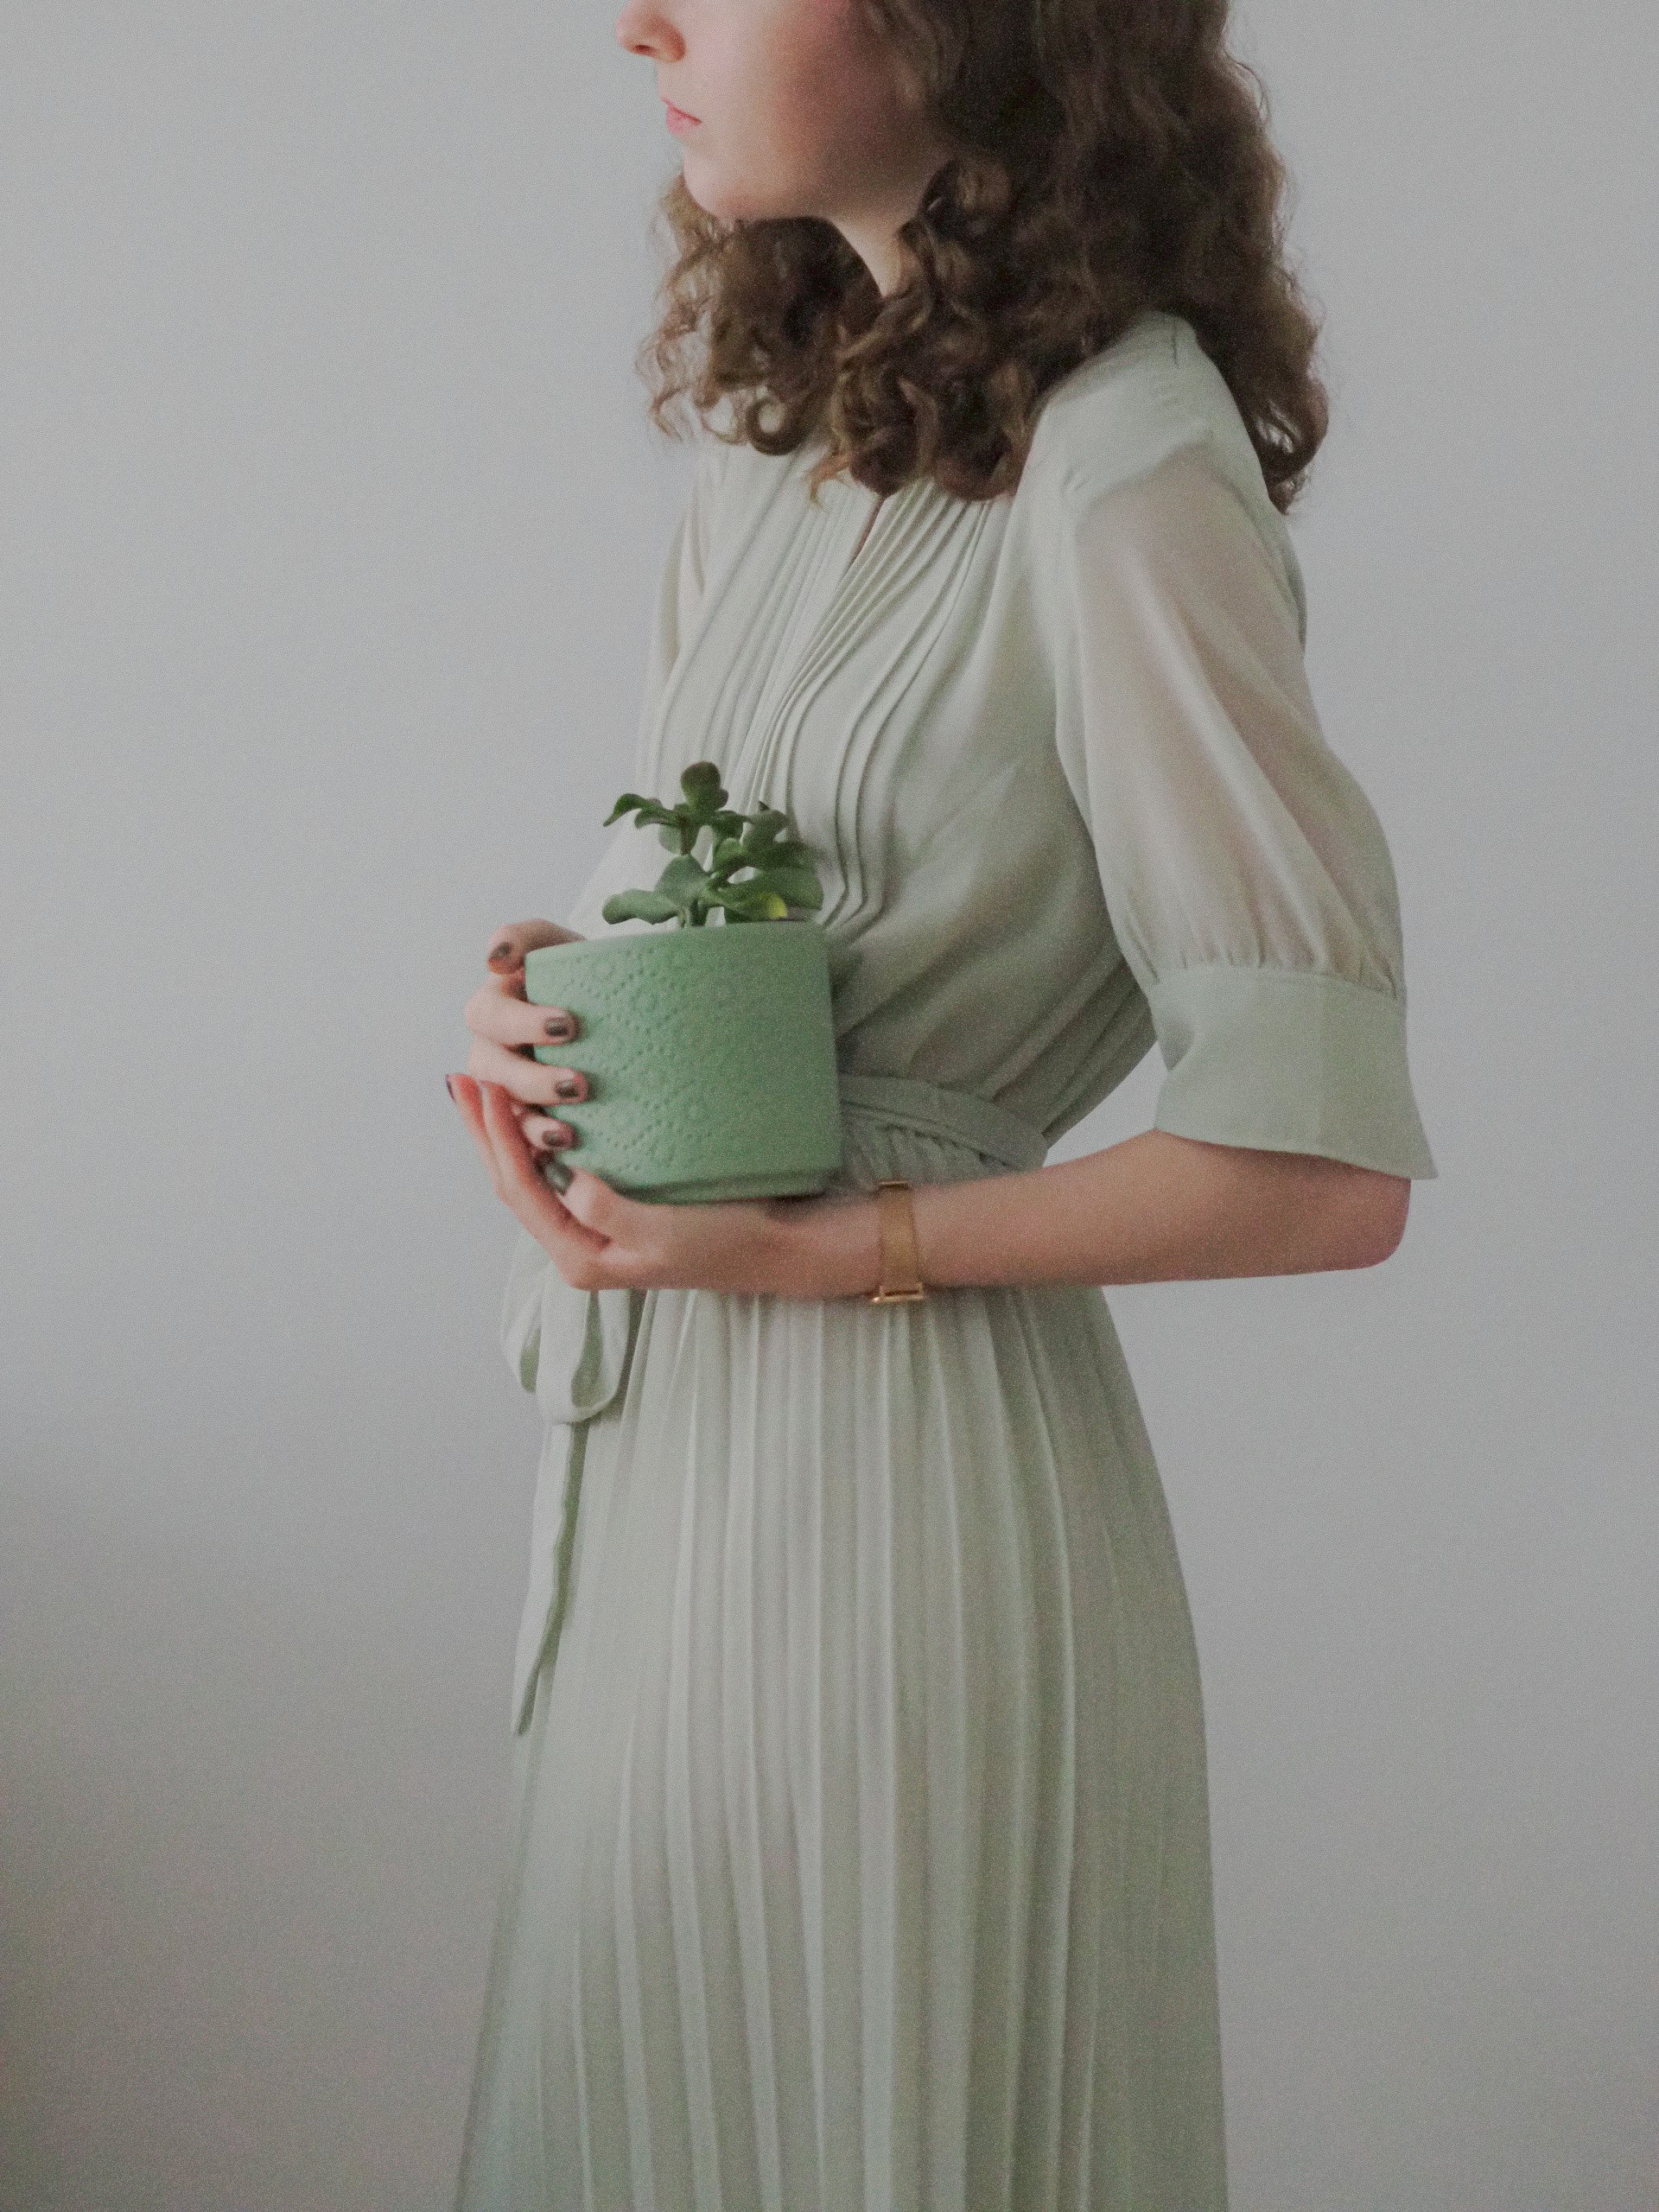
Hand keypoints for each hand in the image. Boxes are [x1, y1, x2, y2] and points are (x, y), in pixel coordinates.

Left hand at [446, 1072, 846, 1295]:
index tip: (485, 1089)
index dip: (497, 1138)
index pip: (521, 1189)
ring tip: (484, 1089)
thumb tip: (567, 1181)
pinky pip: (560, 1171)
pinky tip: (536, 1111)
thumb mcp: (666, 1232)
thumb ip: (610, 1210)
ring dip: (504, 1134)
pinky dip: (538, 1138)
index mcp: (582, 1257)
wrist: (773, 1249)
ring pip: (532, 1176)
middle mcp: (579, 1247)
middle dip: (484, 1132)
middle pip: (513, 1182)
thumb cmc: (725, 1242)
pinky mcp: (614, 1209)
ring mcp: (594, 1229)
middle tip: (461, 1079)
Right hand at [461, 917, 590, 1159]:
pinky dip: (538, 1149)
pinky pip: (518, 1143)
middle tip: (579, 1085)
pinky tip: (564, 1154)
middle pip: (491, 1070)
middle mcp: (491, 1049)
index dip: (522, 1023)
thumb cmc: (592, 975)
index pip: (490, 1014)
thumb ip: (528, 936)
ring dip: (531, 1123)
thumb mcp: (565, 947)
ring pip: (501, 1112)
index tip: (570, 1026)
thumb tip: (495, 956)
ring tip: (568, 1133)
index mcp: (496, 1006)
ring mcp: (504, 1090)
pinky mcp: (524, 1121)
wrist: (625, 1012)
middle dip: (531, 1079)